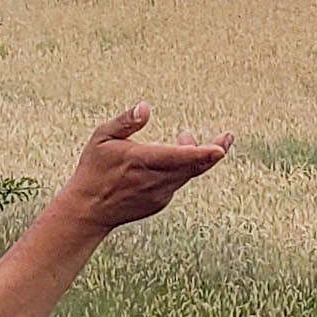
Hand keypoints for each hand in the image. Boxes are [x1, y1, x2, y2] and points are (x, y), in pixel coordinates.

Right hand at [55, 104, 232, 236]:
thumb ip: (126, 121)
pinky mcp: (160, 202)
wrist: (88, 209)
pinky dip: (182, 168)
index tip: (220, 148)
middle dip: (212, 152)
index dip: (201, 152)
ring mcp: (159, 194)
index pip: (178, 157)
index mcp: (141, 161)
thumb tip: (146, 106)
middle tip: (227, 137)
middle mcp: (154, 180)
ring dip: (195, 156)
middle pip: (192, 167)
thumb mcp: (102, 137)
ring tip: (186, 135)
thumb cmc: (94, 169)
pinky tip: (172, 157)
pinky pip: (177, 182)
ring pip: (187, 174)